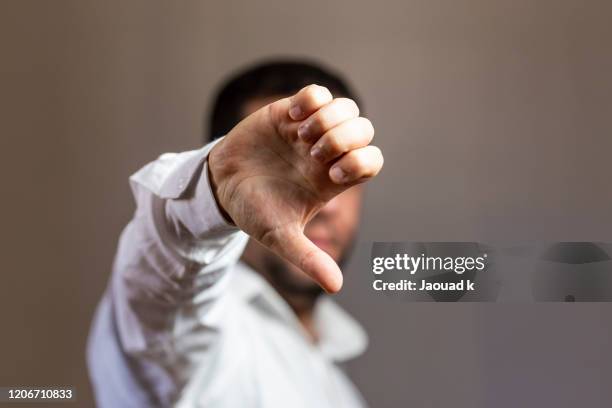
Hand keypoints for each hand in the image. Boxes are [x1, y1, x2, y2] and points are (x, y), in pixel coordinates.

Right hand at [208, 85, 382, 292]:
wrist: (221, 188)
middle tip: (313, 153)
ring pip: (347, 108)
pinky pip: (318, 92)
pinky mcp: (290, 111)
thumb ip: (309, 258)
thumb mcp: (281, 237)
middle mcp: (328, 153)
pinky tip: (290, 118)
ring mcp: (310, 130)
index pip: (372, 161)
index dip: (361, 163)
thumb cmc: (254, 213)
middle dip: (344, 138)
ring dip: (328, 119)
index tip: (330, 176)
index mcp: (333, 180)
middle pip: (365, 129)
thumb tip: (336, 287)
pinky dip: (311, 100)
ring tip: (300, 135)